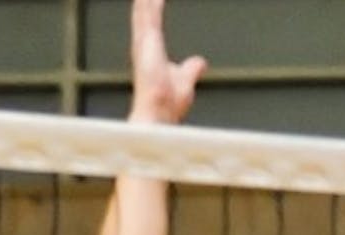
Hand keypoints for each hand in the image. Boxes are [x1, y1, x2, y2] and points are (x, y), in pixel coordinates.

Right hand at [129, 0, 207, 124]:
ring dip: (146, 2)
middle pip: (146, 18)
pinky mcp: (148, 41)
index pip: (152, 28)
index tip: (155, 3)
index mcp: (153, 55)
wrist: (158, 113)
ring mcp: (145, 43)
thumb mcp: (186, 80)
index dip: (152, 14)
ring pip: (144, 14)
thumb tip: (200, 62)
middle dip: (147, 3)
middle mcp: (146, 47)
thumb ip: (191, 69)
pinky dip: (147, 5)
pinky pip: (147, 16)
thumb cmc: (169, 104)